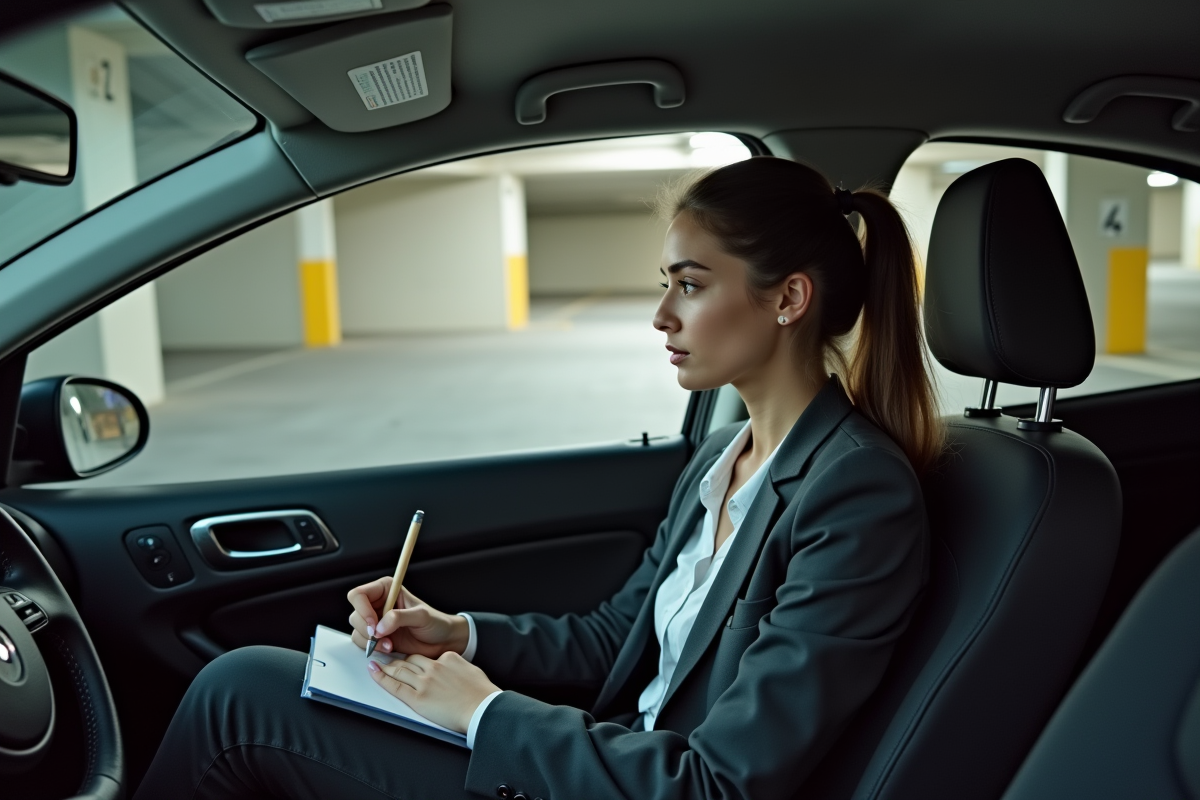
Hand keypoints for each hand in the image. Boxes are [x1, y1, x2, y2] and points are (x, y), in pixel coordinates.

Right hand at [346, 577, 469, 657]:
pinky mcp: (377, 637)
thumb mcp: (421, 616)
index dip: (362, 610)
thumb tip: (380, 626)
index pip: (359, 595)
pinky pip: (362, 643)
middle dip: (367, 629)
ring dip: (370, 641)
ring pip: (357, 630)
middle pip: (355, 614)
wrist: (442, 641)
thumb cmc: (436, 623)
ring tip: (390, 644)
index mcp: (386, 589)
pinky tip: (389, 648)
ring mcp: (376, 621)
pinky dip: (372, 648)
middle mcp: (377, 604)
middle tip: (382, 636)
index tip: (375, 624)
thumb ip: (399, 617)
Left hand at [368, 651, 499, 732]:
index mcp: (448, 658)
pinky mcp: (418, 698)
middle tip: (386, 658)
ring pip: (400, 670)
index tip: (411, 661)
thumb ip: (458, 667)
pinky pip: (395, 686)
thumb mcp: (471, 670)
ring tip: (376, 664)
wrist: (483, 708)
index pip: (427, 657)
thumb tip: (454, 669)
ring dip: (386, 666)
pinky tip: (374, 671)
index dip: (416, 660)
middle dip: (397, 660)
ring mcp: (424, 682)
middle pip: (410, 660)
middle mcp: (434, 667)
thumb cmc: (482, 693)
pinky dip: (382, 678)